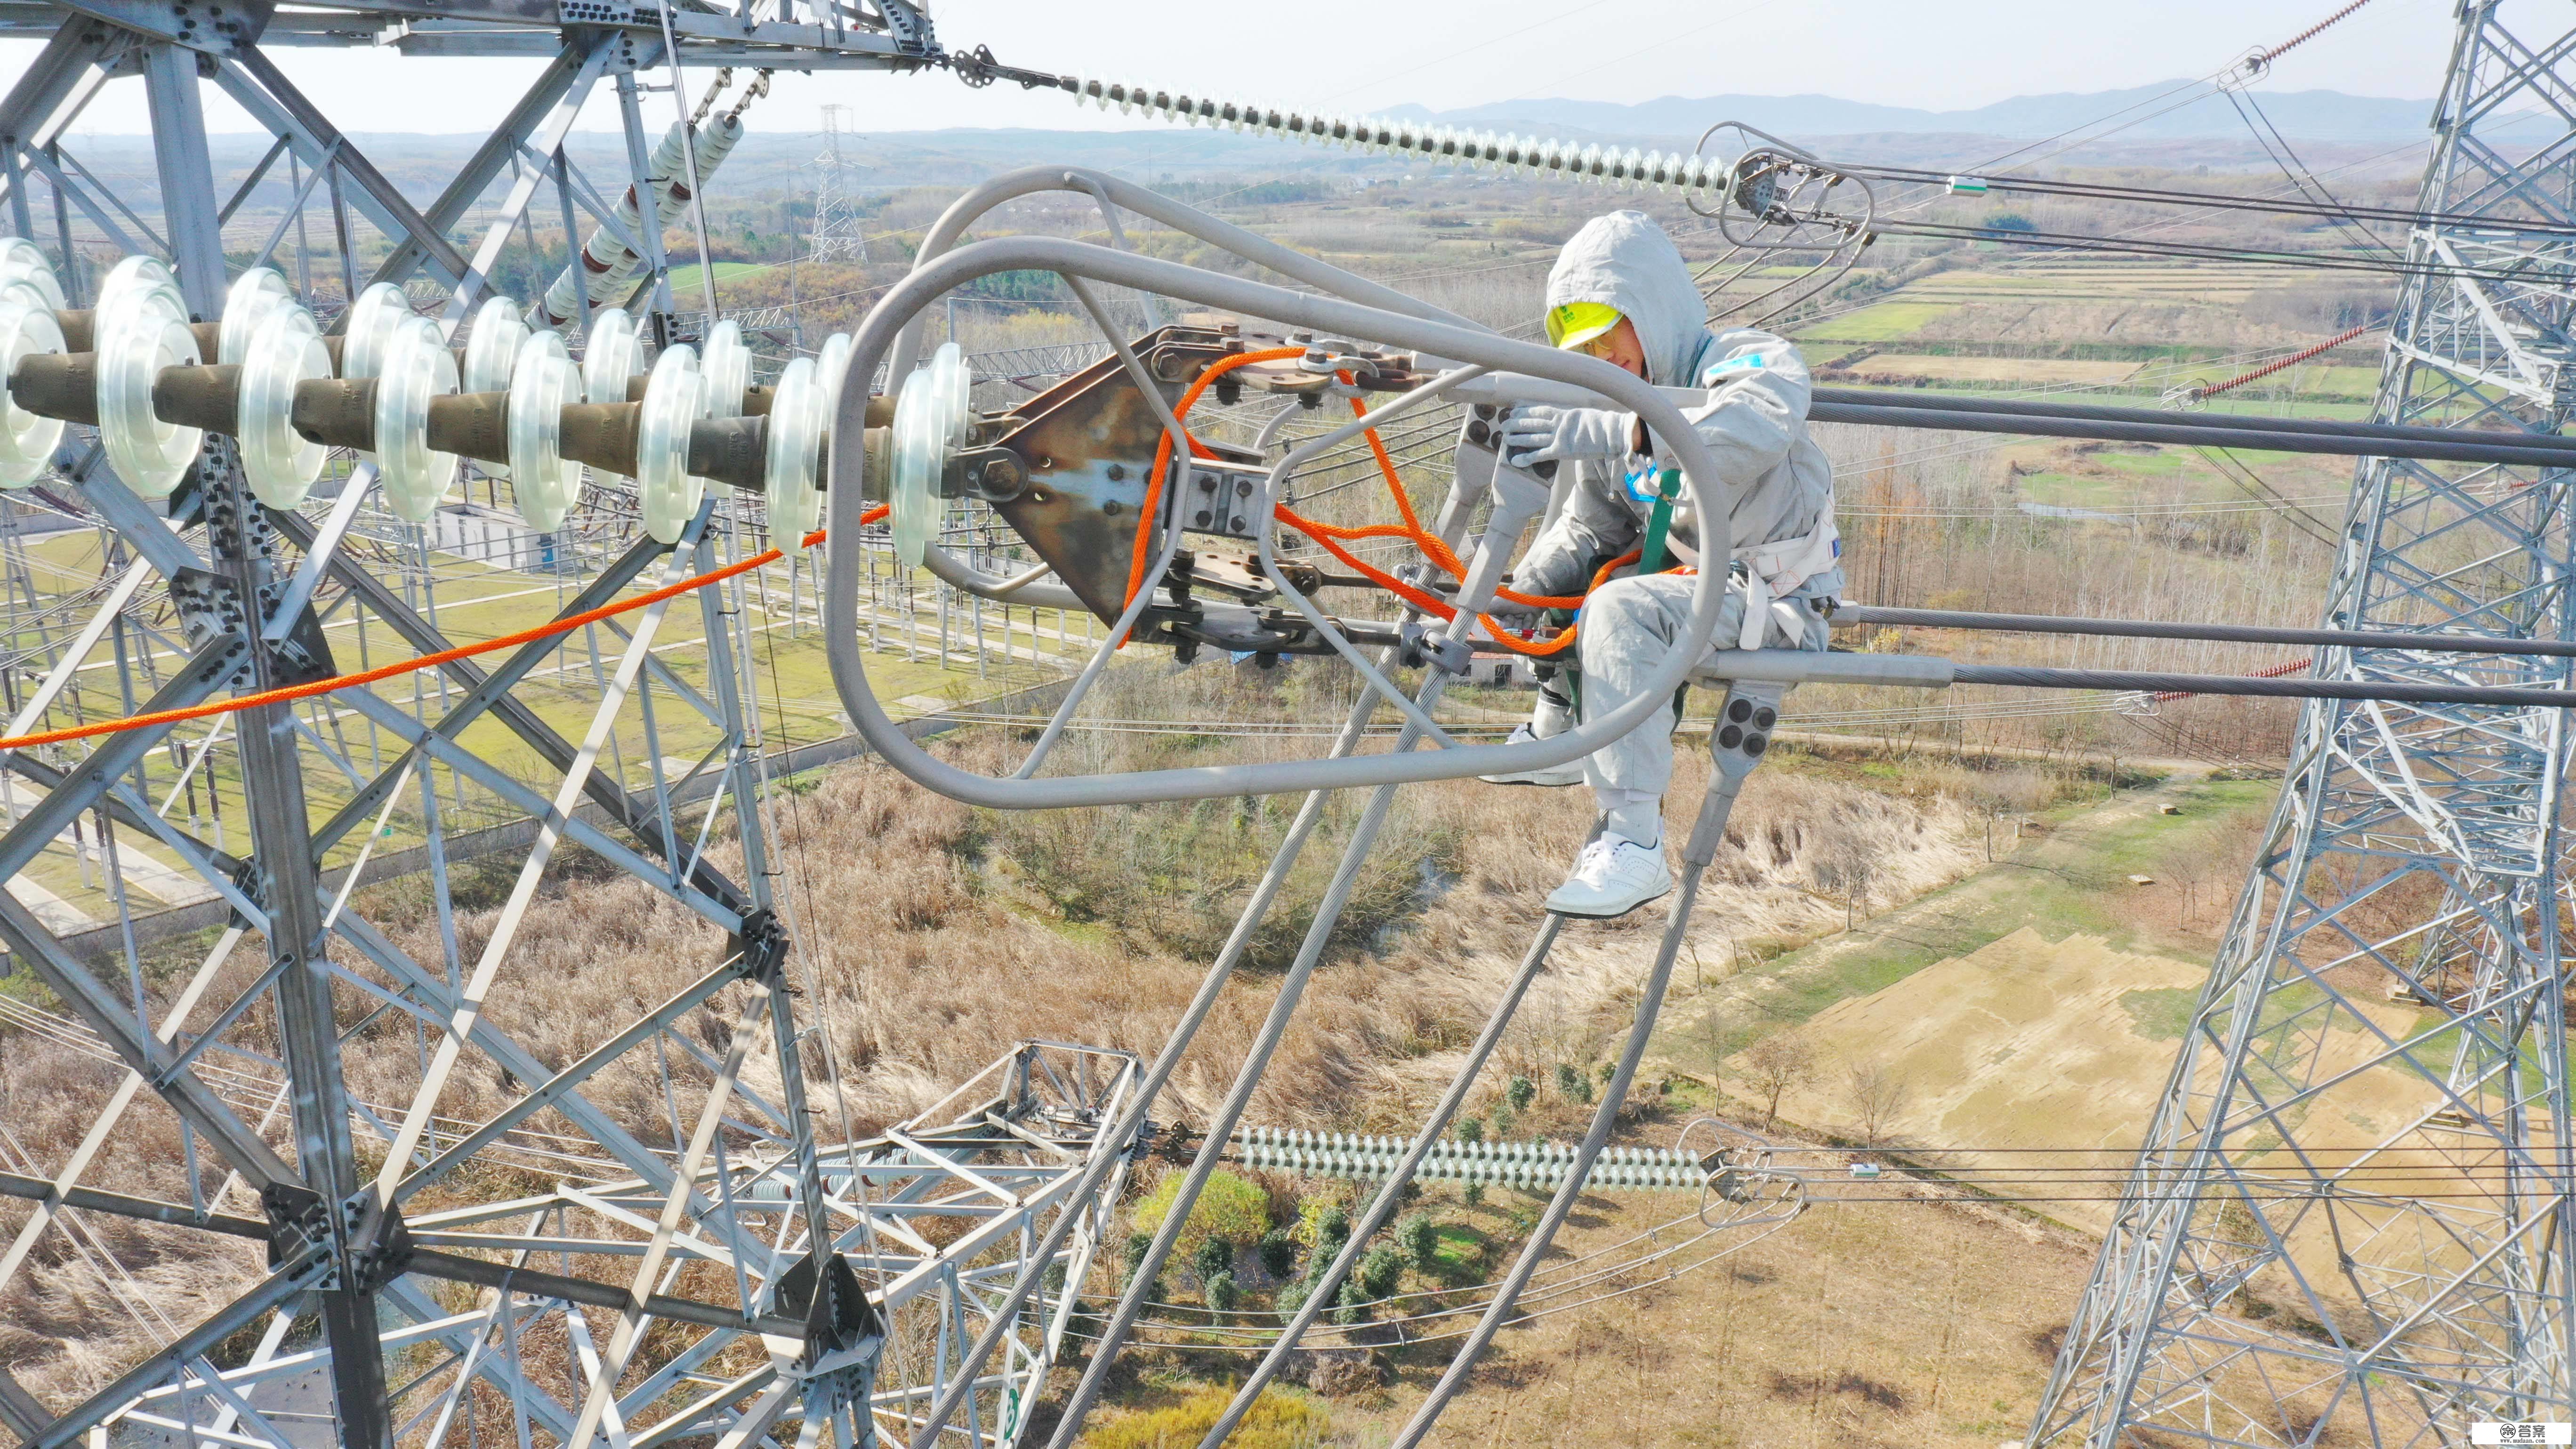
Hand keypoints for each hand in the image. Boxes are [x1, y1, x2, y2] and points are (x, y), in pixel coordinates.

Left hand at [1499, 405, 1636, 470]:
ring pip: (1533, 437)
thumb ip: (1570, 418)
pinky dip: (1527, 458)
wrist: (1612, 433)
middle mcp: (1558, 424)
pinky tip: (1515, 460)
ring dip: (1517, 438)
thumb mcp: (1583, 416)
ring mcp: (1559, 437)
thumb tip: (1564, 419)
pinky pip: (1540, 455)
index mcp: (1564, 413)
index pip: (1539, 410)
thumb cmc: (1602, 425)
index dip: (1524, 410)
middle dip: (1516, 423)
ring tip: (1505, 439)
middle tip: (1504, 424)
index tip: (1513, 410)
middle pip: (1532, 422)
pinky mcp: (1562, 451)